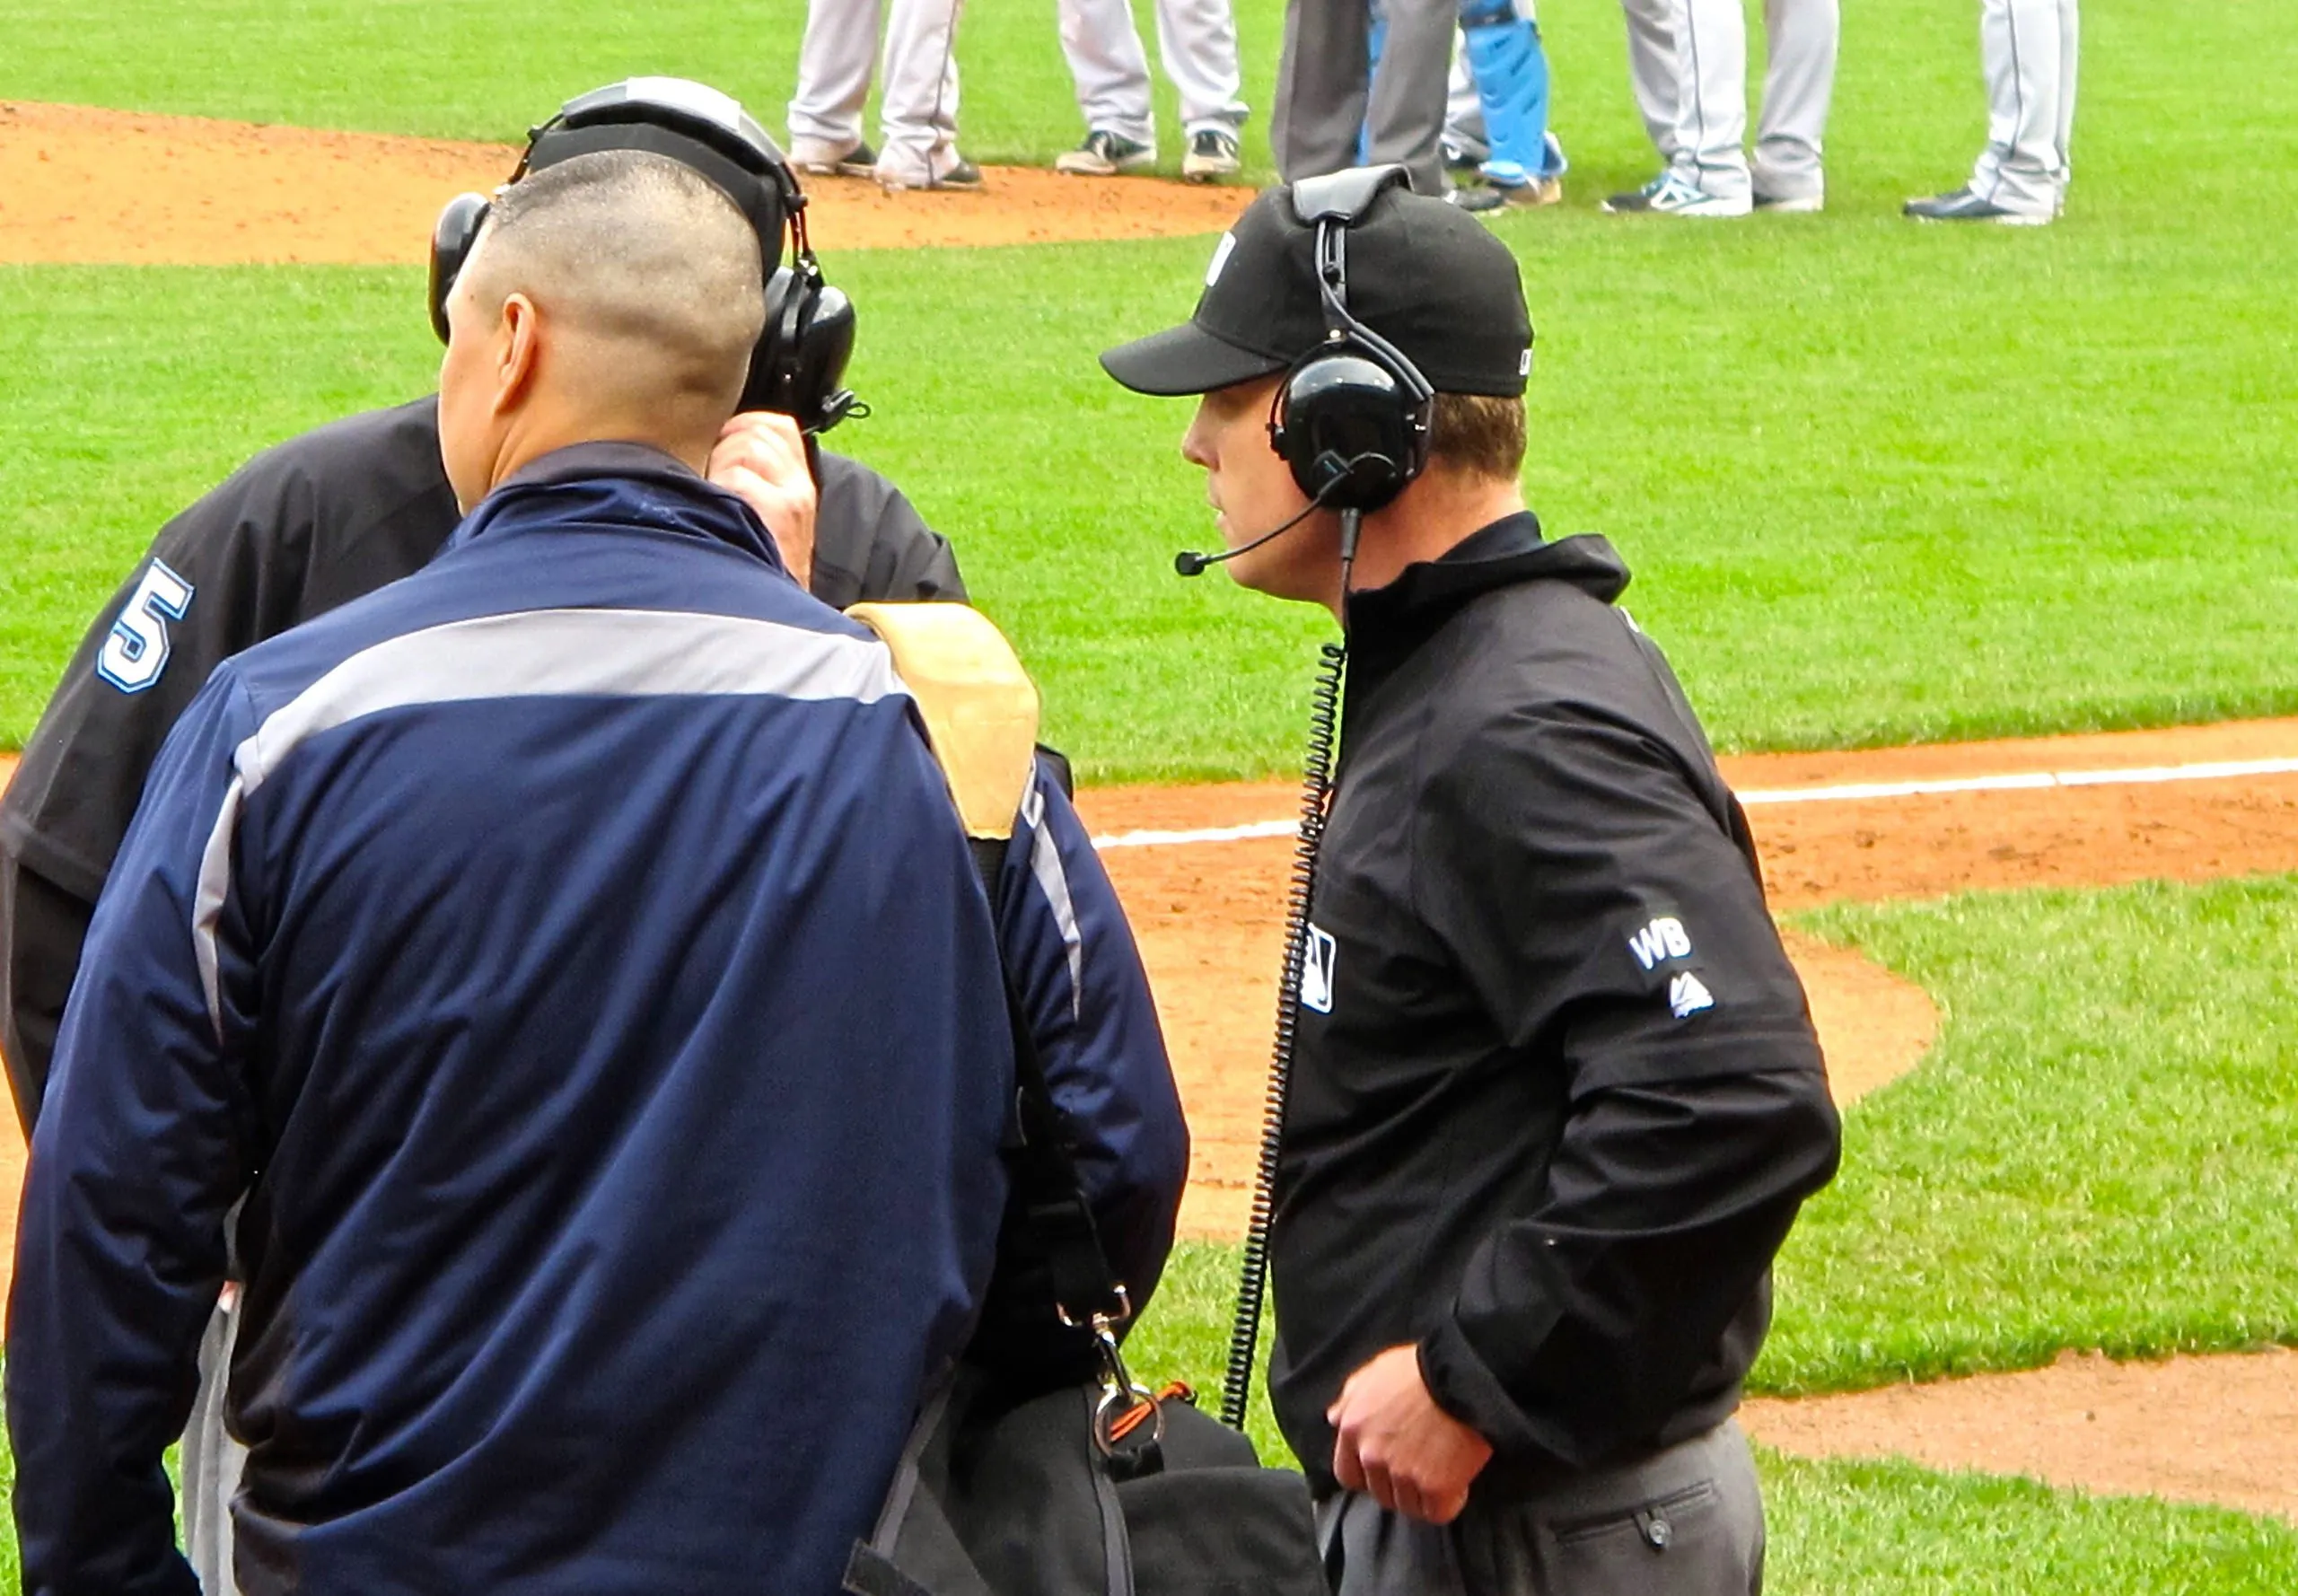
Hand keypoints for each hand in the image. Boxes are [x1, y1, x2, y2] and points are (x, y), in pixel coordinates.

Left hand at [707, 411, 817, 590]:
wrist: (776, 625)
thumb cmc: (759, 575)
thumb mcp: (769, 527)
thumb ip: (754, 487)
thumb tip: (714, 457)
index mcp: (798, 485)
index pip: (777, 426)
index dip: (743, 426)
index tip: (721, 451)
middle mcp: (800, 488)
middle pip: (757, 431)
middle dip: (724, 447)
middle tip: (714, 485)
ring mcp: (791, 500)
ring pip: (747, 446)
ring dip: (720, 466)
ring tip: (717, 501)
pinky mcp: (777, 514)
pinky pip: (738, 477)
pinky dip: (719, 490)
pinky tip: (718, 519)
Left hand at [1327, 1344, 1492, 1524]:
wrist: (1465, 1374)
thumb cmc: (1422, 1367)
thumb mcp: (1376, 1371)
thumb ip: (1351, 1398)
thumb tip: (1335, 1418)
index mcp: (1352, 1428)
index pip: (1348, 1474)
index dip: (1368, 1474)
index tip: (1387, 1467)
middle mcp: (1371, 1455)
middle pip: (1379, 1493)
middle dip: (1398, 1484)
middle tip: (1421, 1464)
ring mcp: (1402, 1473)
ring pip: (1408, 1506)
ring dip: (1424, 1495)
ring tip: (1442, 1469)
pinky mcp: (1435, 1487)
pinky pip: (1437, 1512)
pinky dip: (1449, 1501)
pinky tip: (1458, 1481)